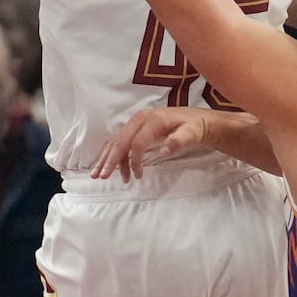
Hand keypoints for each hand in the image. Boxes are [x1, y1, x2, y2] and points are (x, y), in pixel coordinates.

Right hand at [90, 107, 211, 182]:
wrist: (197, 120)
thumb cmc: (194, 127)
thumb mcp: (191, 134)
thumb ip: (178, 141)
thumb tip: (164, 151)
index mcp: (152, 120)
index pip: (137, 142)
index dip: (134, 160)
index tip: (138, 176)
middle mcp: (139, 119)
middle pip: (120, 141)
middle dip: (110, 160)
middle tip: (101, 177)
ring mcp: (136, 123)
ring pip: (117, 142)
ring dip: (108, 159)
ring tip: (99, 176)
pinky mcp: (136, 128)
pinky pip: (122, 142)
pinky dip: (115, 156)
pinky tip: (115, 170)